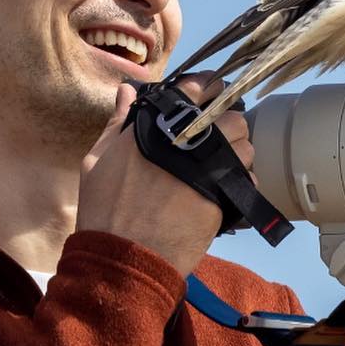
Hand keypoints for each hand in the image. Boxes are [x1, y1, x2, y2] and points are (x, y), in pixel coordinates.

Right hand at [75, 77, 254, 277]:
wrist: (123, 259)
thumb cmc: (104, 211)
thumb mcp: (97, 161)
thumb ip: (116, 122)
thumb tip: (126, 91)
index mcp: (155, 126)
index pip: (195, 87)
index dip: (208, 86)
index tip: (211, 92)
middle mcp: (187, 142)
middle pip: (229, 116)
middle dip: (226, 125)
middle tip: (215, 139)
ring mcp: (208, 169)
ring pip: (244, 146)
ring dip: (236, 152)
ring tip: (221, 166)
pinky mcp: (222, 196)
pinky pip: (247, 179)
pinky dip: (241, 180)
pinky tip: (226, 189)